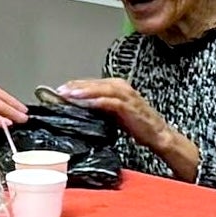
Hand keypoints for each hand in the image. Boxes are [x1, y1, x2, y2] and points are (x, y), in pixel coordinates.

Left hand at [52, 77, 184, 168]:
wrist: (157, 134)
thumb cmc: (135, 123)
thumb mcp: (113, 112)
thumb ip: (99, 106)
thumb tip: (78, 106)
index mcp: (116, 85)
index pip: (91, 82)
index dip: (75, 85)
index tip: (58, 90)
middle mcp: (120, 86)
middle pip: (93, 83)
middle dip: (75, 86)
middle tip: (58, 91)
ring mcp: (125, 95)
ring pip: (100, 89)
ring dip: (83, 91)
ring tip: (68, 95)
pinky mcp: (128, 106)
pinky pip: (109, 102)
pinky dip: (96, 101)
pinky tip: (85, 104)